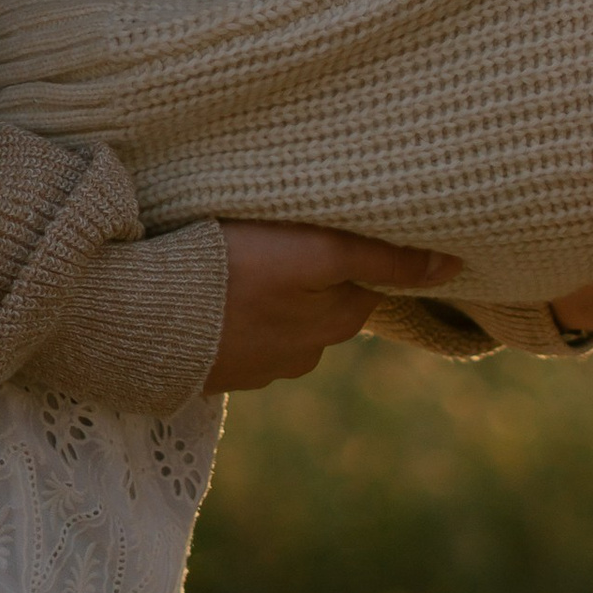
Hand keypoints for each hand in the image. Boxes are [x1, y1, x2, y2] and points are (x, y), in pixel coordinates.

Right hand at [207, 219, 462, 394]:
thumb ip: (383, 258)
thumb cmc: (233, 269)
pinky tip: (212, 293)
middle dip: (313, 274)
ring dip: (271, 295)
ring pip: (283, 320)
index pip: (369, 277)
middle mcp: (306, 354)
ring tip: (240, 261)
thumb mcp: (316, 251)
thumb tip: (453, 266)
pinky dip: (233, 316)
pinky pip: (239, 337)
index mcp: (337, 322)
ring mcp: (258, 368)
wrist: (139, 317)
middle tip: (279, 234)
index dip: (353, 246)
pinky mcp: (215, 372)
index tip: (329, 220)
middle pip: (328, 301)